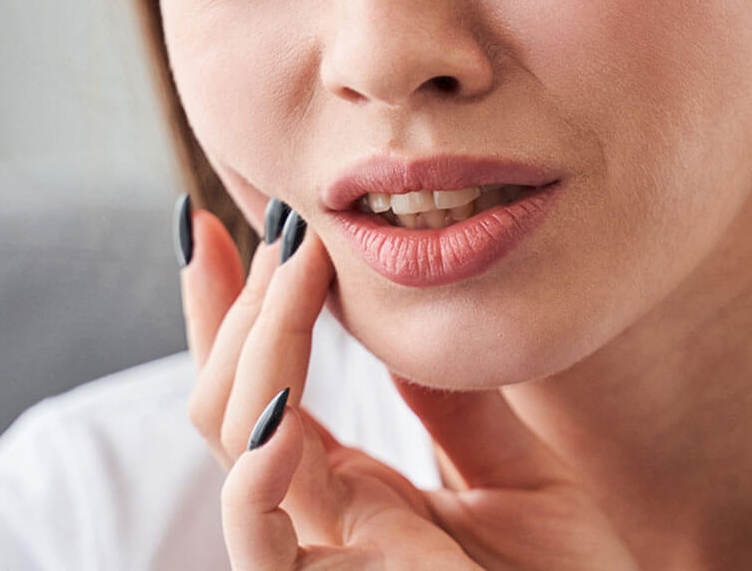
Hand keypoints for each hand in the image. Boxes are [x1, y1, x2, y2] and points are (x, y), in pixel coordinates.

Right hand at [177, 199, 639, 569]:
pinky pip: (261, 542)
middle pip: (228, 404)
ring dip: (253, 345)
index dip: (238, 307)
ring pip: (232, 445)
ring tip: (293, 268)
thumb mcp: (524, 479)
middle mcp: (326, 527)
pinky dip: (255, 471)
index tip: (228, 215)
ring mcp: (326, 563)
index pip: (269, 390)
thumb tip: (406, 312)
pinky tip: (281, 408)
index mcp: (359, 498)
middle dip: (229, 303)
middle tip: (267, 218)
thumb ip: (458, 410)